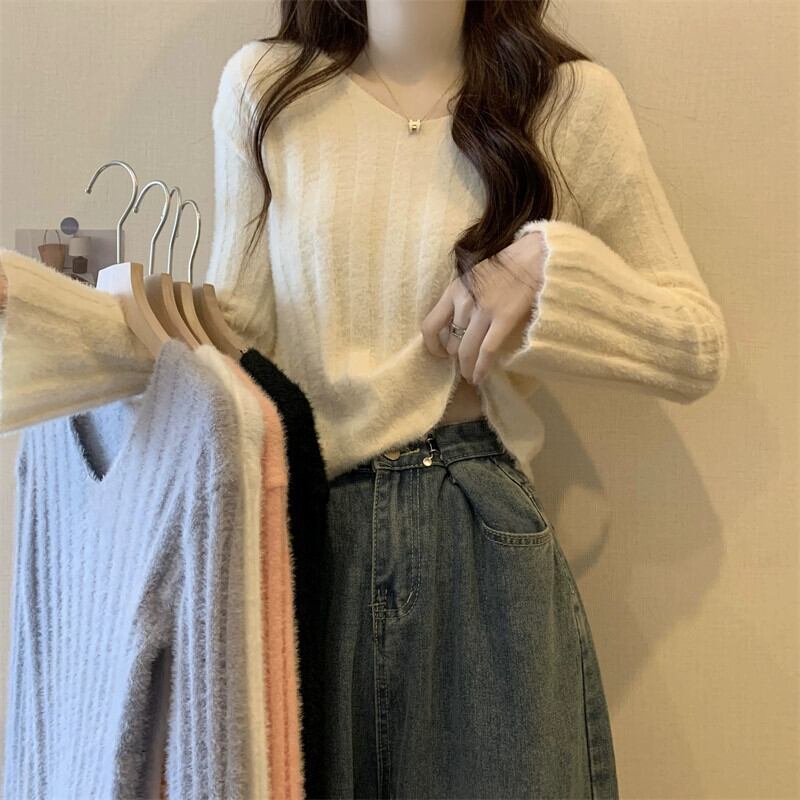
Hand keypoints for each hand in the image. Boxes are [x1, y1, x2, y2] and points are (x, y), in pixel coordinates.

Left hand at [421, 231, 546, 384]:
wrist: (535, 255)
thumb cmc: (507, 266)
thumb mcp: (474, 279)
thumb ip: (462, 299)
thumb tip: (457, 326)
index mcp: (454, 290)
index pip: (430, 325)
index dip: (432, 345)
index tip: (440, 353)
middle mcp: (464, 302)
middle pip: (451, 342)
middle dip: (455, 357)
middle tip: (464, 364)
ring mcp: (483, 310)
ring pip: (466, 351)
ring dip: (467, 368)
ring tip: (471, 376)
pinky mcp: (504, 318)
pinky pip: (486, 351)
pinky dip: (481, 368)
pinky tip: (480, 377)